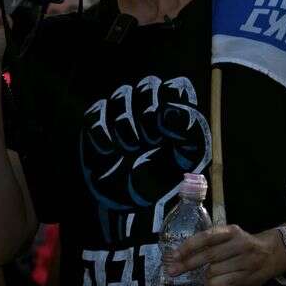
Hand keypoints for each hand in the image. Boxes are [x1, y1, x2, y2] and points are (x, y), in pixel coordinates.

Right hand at [80, 75, 210, 241]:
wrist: (129, 201)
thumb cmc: (164, 175)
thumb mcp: (187, 158)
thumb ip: (189, 132)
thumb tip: (172, 111)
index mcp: (176, 108)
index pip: (176, 86)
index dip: (172, 102)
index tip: (168, 129)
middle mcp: (149, 102)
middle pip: (148, 85)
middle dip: (149, 115)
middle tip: (151, 142)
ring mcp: (121, 110)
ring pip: (122, 96)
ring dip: (127, 125)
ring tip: (132, 150)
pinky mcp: (97, 123)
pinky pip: (96, 113)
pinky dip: (102, 133)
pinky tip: (109, 152)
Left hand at [167, 223, 282, 285]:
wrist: (273, 253)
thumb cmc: (244, 245)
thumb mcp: (231, 237)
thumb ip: (212, 243)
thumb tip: (181, 256)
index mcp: (232, 231)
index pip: (207, 237)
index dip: (189, 246)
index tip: (174, 255)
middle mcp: (240, 243)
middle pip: (209, 255)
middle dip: (188, 264)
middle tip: (172, 270)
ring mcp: (246, 260)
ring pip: (215, 271)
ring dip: (204, 276)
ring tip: (205, 275)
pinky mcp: (248, 276)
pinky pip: (223, 283)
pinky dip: (213, 284)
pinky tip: (211, 282)